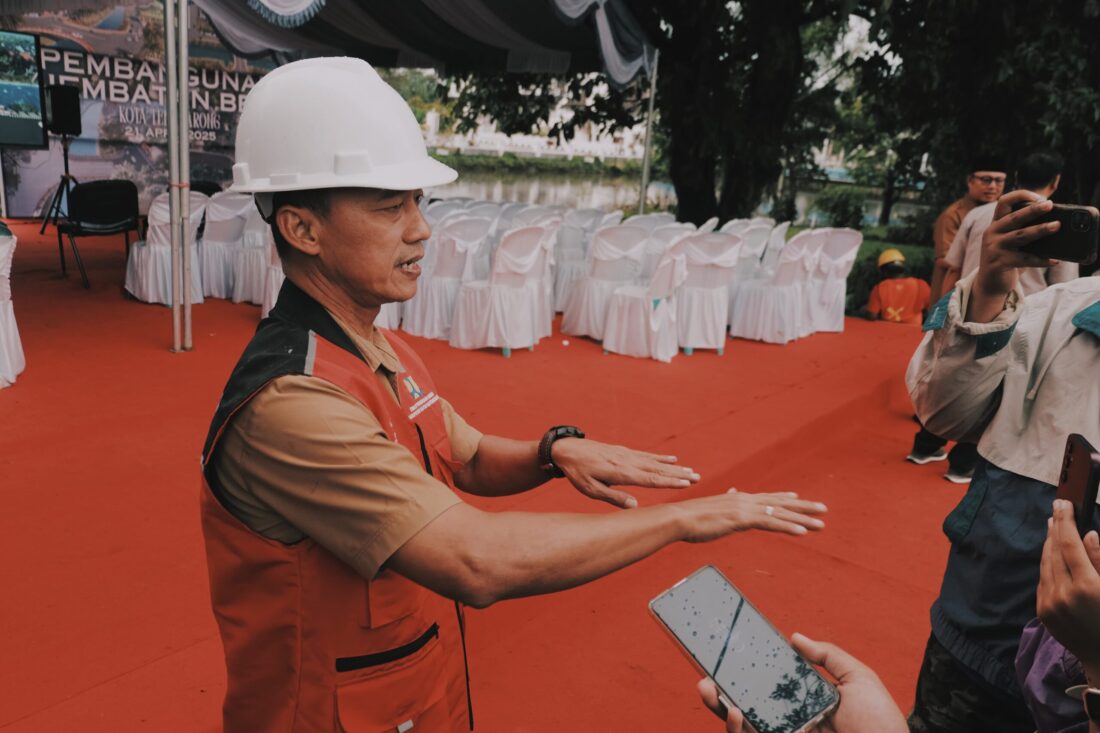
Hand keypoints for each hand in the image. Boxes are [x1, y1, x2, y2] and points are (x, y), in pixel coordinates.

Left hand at [550, 437, 700, 507]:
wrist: (566, 450)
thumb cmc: (577, 473)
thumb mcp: (590, 489)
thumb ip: (613, 497)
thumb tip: (634, 506)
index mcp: (620, 473)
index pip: (649, 479)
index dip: (669, 482)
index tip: (686, 484)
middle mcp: (627, 462)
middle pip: (657, 470)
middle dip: (678, 475)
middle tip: (697, 478)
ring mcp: (627, 455)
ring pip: (655, 462)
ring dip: (674, 468)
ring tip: (691, 471)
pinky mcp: (624, 451)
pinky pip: (646, 455)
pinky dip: (661, 458)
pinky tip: (672, 459)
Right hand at [678, 488, 826, 540]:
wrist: (678, 518)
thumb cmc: (690, 517)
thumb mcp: (711, 508)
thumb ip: (724, 502)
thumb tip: (730, 492)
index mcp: (738, 498)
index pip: (766, 497)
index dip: (784, 498)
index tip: (798, 498)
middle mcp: (745, 500)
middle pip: (780, 503)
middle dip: (803, 507)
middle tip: (823, 509)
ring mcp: (745, 509)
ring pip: (780, 513)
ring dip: (803, 519)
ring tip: (821, 525)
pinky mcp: (742, 519)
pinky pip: (770, 523)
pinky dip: (788, 527)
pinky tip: (802, 532)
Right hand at [697, 634, 906, 732]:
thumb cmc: (881, 723)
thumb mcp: (858, 679)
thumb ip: (828, 656)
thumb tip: (793, 637)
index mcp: (803, 702)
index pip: (767, 686)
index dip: (745, 672)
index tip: (726, 654)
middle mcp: (789, 722)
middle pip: (745, 706)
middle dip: (718, 692)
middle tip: (703, 674)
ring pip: (741, 725)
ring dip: (719, 708)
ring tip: (710, 689)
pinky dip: (737, 728)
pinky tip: (735, 712)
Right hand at [971, 191, 1058, 321]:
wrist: (989, 283)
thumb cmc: (1006, 258)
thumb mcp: (1011, 241)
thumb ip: (1023, 230)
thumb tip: (1054, 223)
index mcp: (996, 224)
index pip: (1004, 201)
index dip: (1022, 195)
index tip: (1041, 198)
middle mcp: (992, 233)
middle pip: (1014, 217)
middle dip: (1033, 209)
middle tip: (1050, 205)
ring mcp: (994, 248)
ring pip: (1020, 236)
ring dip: (1040, 230)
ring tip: (1056, 226)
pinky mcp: (999, 263)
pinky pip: (1025, 260)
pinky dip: (1041, 260)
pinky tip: (1054, 260)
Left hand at [1037, 499, 1099, 679]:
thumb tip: (1088, 534)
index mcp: (1086, 586)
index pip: (1069, 543)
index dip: (1065, 520)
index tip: (1063, 503)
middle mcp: (1062, 594)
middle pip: (1053, 550)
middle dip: (1056, 528)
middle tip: (1058, 509)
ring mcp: (1049, 604)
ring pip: (1045, 563)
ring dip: (1049, 543)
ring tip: (1054, 526)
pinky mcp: (1043, 612)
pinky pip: (1043, 579)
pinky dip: (1047, 563)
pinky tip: (1052, 553)